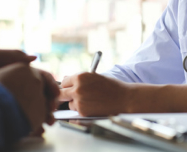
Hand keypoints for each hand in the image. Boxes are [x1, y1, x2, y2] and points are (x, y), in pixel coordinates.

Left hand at [0, 63, 59, 129]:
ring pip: (38, 109)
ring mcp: (17, 102)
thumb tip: (33, 58)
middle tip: (53, 113)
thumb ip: (11, 54)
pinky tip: (38, 129)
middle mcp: (19, 87)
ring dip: (45, 115)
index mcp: (18, 74)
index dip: (50, 86)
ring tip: (48, 122)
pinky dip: (35, 125)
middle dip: (50, 103)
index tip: (55, 96)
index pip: (41, 78)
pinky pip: (29, 120)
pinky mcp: (13, 115)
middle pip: (42, 95)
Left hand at [59, 73, 186, 115]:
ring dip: (75, 102)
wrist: (125, 98)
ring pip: (69, 102)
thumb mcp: (95, 77)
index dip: (67, 85)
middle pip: (61, 93)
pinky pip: (76, 110)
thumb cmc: (112, 87)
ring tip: (89, 100)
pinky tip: (93, 106)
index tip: (70, 88)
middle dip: (65, 95)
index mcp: (80, 76)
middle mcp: (77, 88)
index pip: (64, 81)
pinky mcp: (82, 111)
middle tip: (70, 97)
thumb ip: (80, 79)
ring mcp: (79, 100)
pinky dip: (81, 109)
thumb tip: (66, 81)